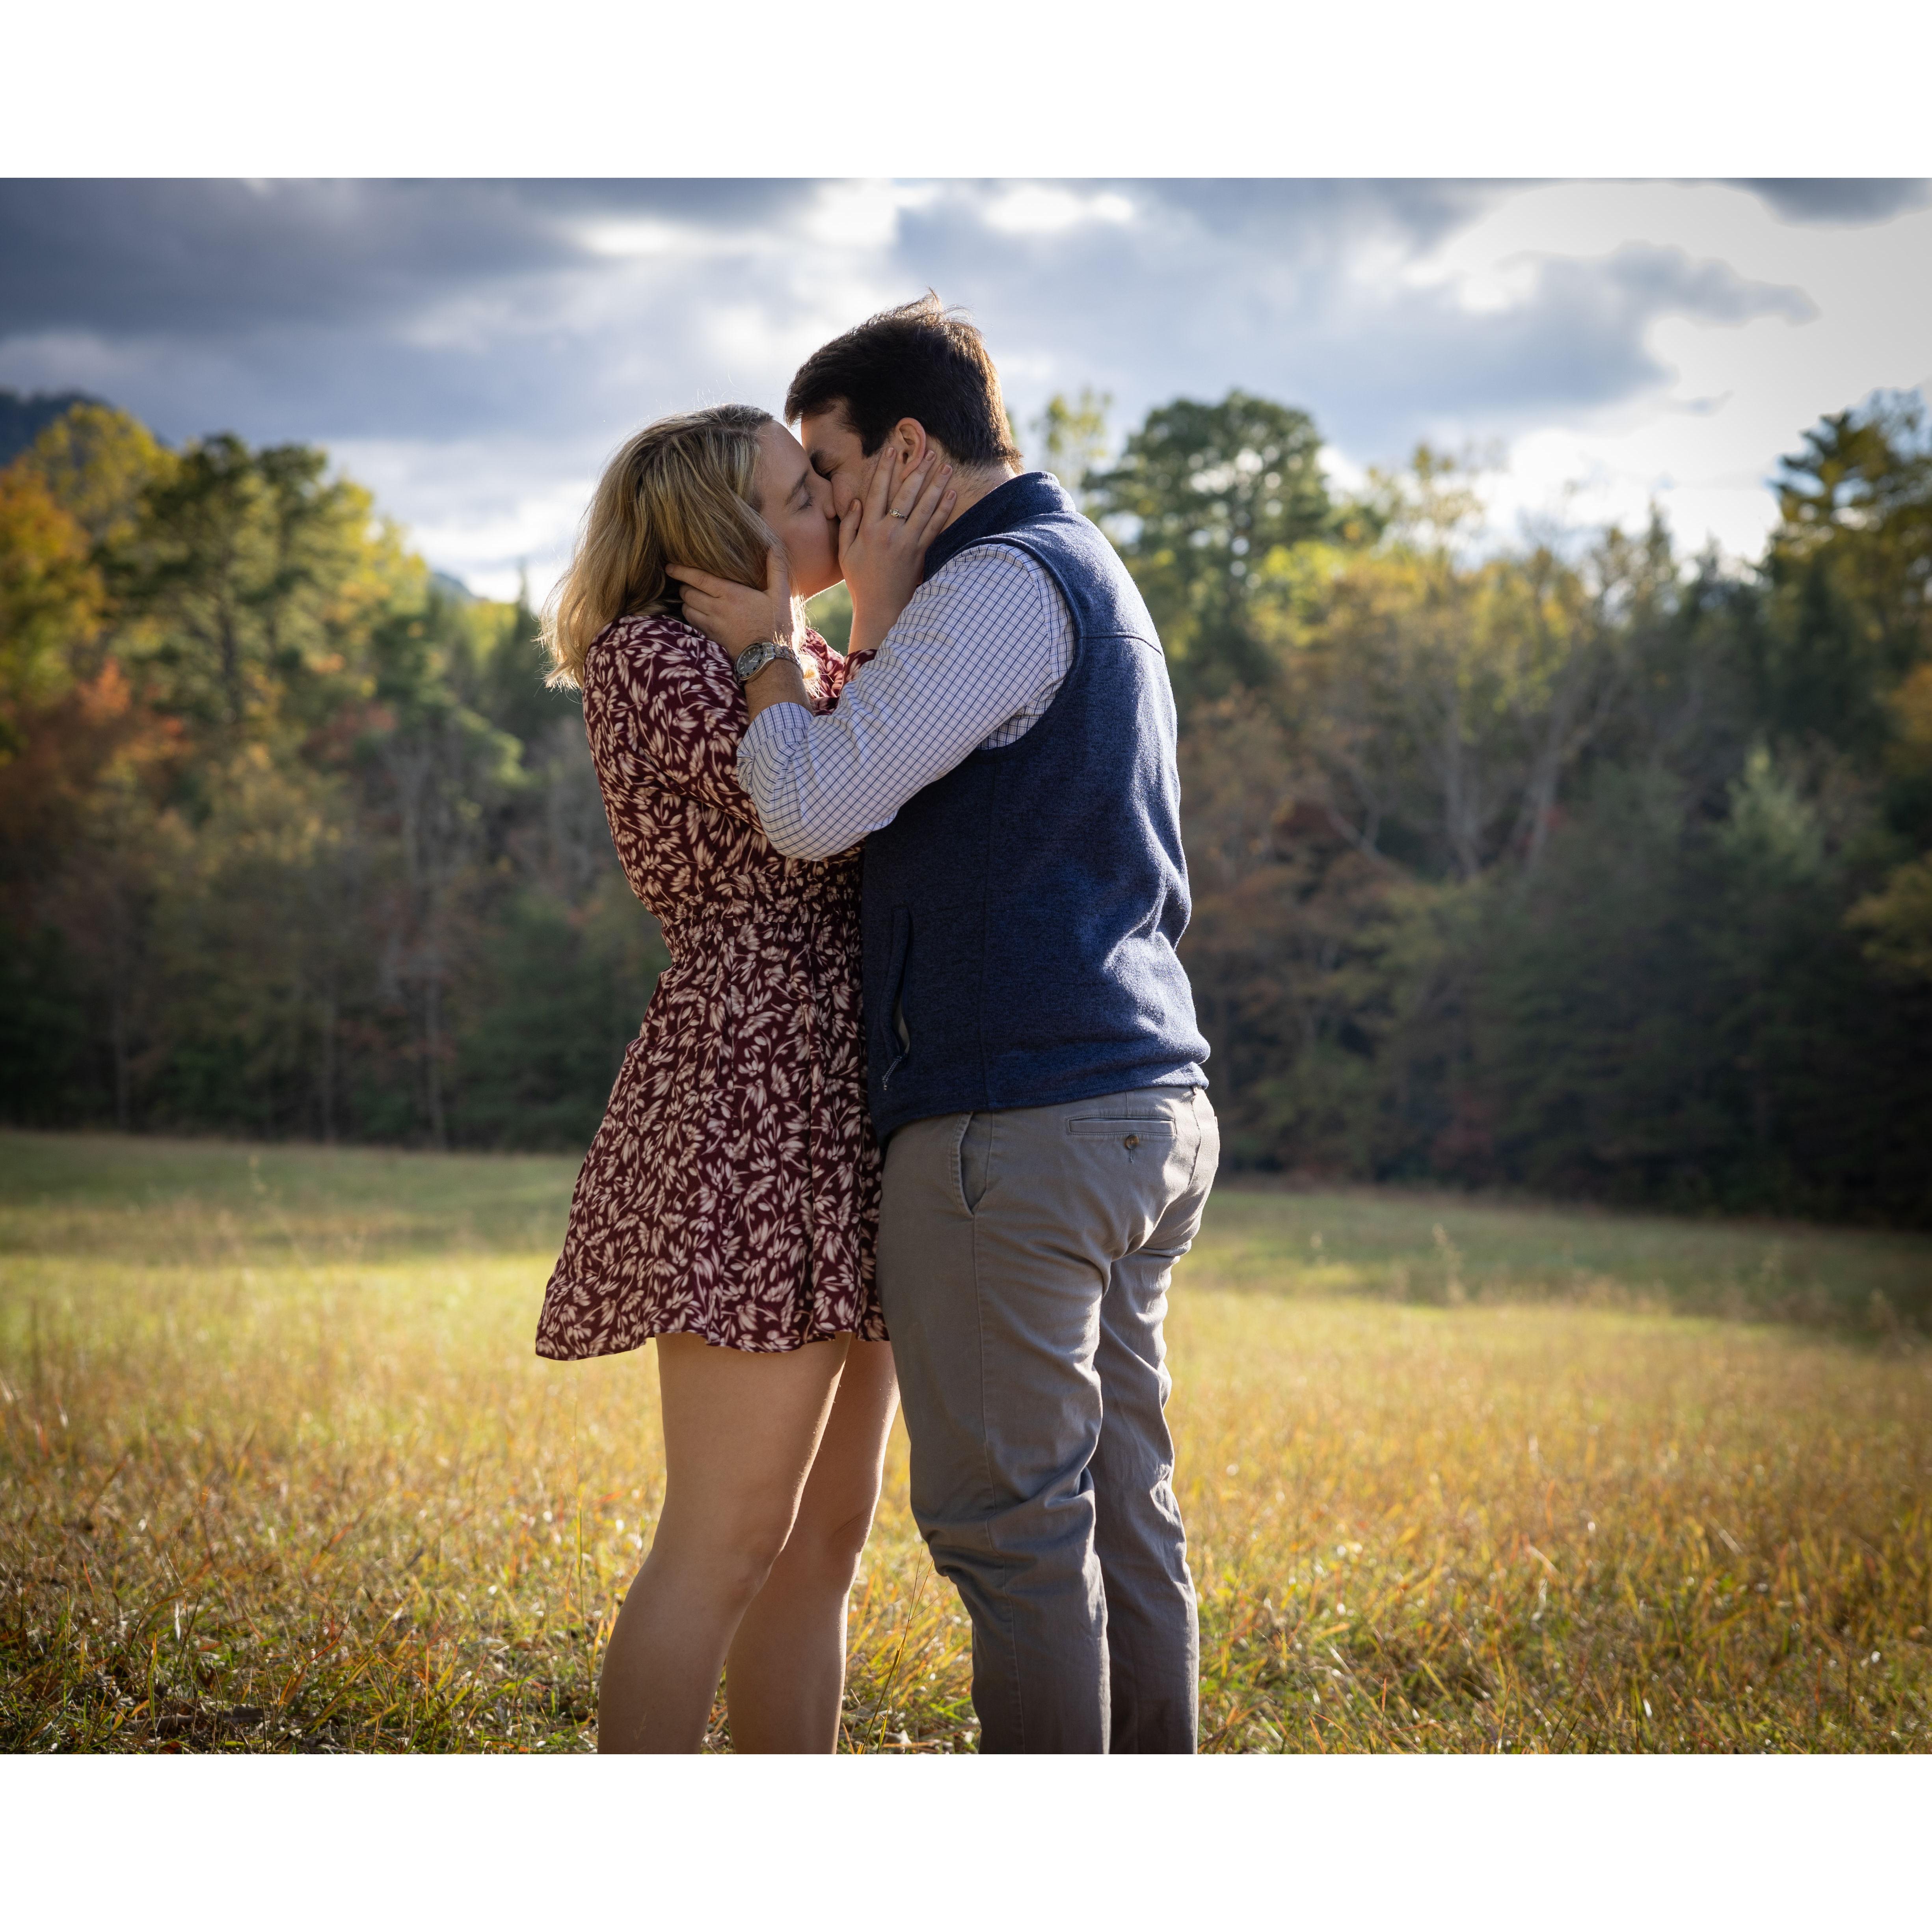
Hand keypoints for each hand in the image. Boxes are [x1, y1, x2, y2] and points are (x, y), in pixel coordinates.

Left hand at [666, 543, 798, 657]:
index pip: (698, 578)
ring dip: (685, 601)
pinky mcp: (713, 638)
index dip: (681, 571)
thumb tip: (775, 546)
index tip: (669, 566)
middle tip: (684, 580)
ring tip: (689, 596)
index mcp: (730, 594)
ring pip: (687, 609)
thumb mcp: (781, 595)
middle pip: (688, 593)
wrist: (771, 660)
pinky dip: (690, 616)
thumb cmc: (777, 626)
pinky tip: (695, 613)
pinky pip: (693, 624)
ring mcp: (712, 625)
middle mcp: (716, 608)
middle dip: (683, 585)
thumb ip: (776, 569)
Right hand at [839, 446, 955, 654]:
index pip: (877, 491)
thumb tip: (856, 500)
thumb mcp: (845, 553)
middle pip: (905, 494)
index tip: (891, 450)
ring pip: (924, 507)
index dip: (885, 469)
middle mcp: (889, 533)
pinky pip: (935, 527)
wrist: (881, 609)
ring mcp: (907, 543)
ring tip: (946, 466)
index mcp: (868, 530)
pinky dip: (944, 509)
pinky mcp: (921, 553)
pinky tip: (951, 493)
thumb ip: (849, 525)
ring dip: (936, 484)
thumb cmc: (860, 581)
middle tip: (928, 451)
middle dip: (917, 470)